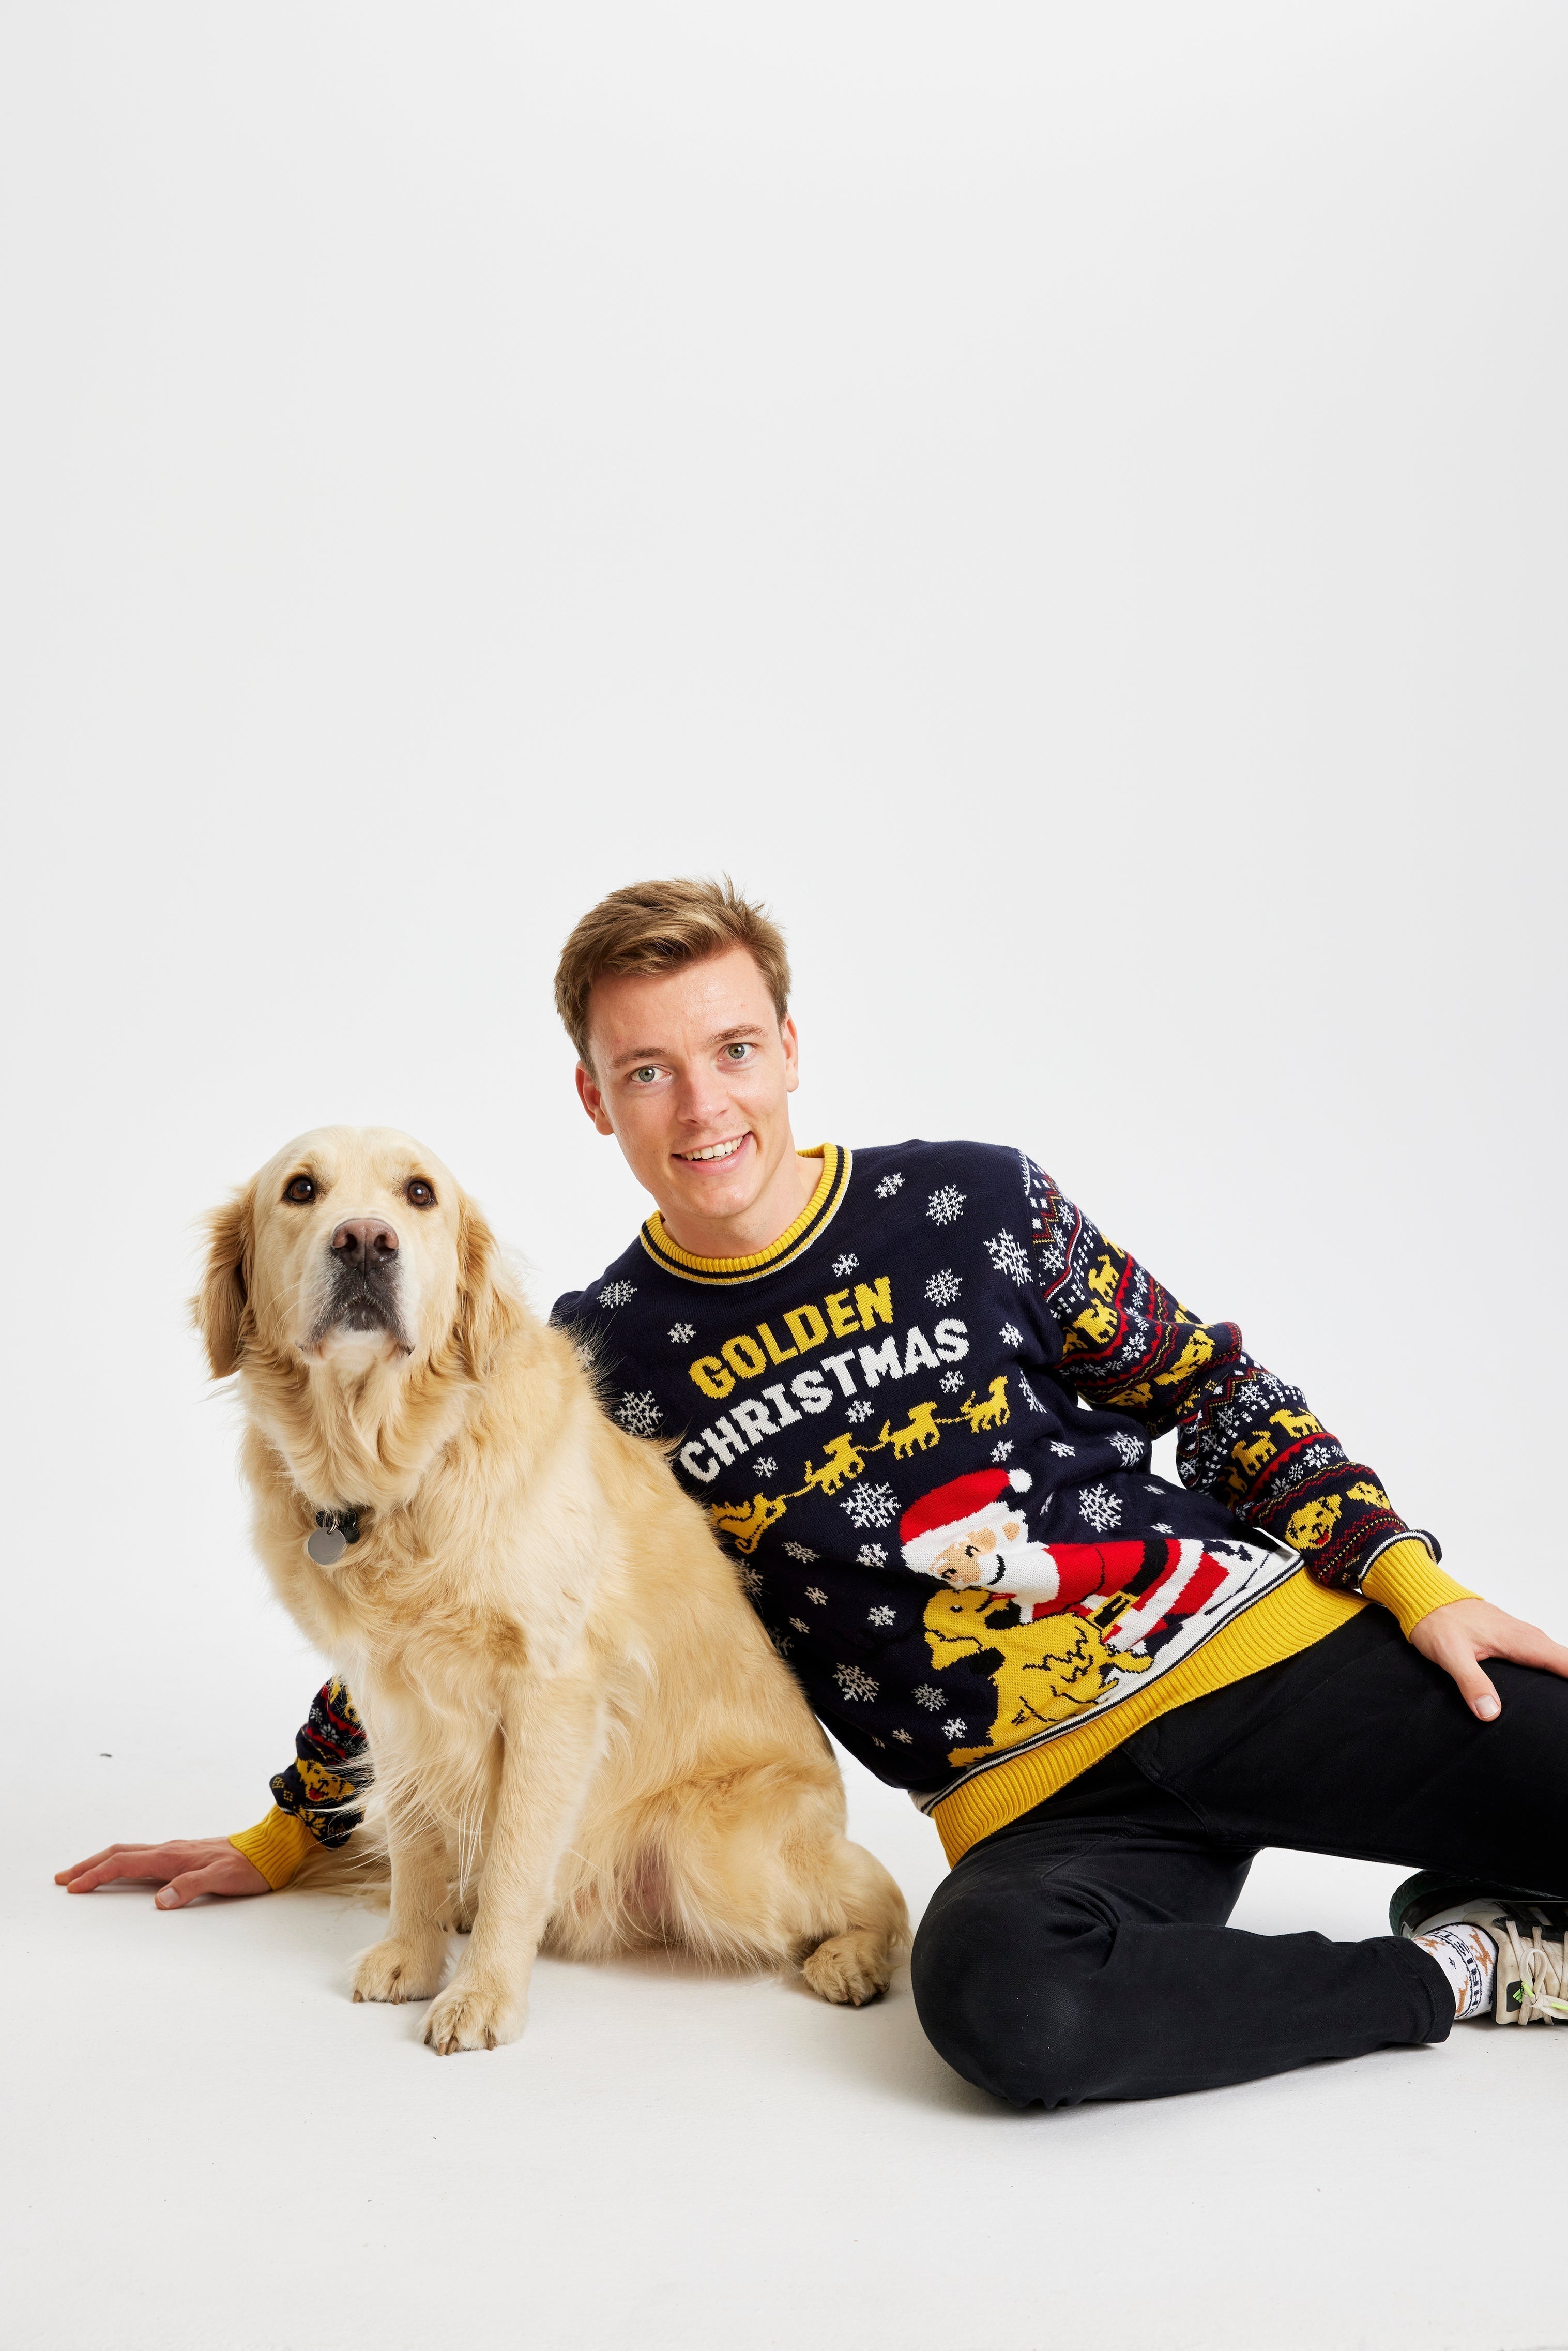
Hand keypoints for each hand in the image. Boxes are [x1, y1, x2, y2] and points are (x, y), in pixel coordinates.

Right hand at [55, 1836, 269, 1906]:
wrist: (269, 1850)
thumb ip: (191, 1888)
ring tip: (83, 1874)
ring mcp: (176, 1850)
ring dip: (103, 1863)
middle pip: (119, 1854)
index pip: (123, 1864)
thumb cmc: (248, 1867)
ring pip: (130, 1853)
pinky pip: (143, 1856)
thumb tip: (160, 1901)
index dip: (96, 1875)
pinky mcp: (183, 1855)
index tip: (72, 1887)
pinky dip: (122, 1863)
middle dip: (89, 1866)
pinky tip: (123, 1871)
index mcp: (172, 1856)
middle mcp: (169, 1850)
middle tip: (63, 1878)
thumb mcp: (222, 1879)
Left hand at [1407, 1597, 1567, 1721]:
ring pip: (1554, 1655)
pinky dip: (1552, 1666)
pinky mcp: (1512, 1637)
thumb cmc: (1437, 1621)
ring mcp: (1520, 1634)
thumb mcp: (1450, 1655)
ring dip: (1563, 1672)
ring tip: (1562, 1700)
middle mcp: (1526, 1635)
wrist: (1426, 1596)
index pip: (1563, 1661)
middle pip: (1564, 1660)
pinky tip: (1549, 1682)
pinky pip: (1542, 1652)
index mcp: (1519, 1640)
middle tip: (1566, 1715)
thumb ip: (1472, 1682)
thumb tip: (1491, 1712)